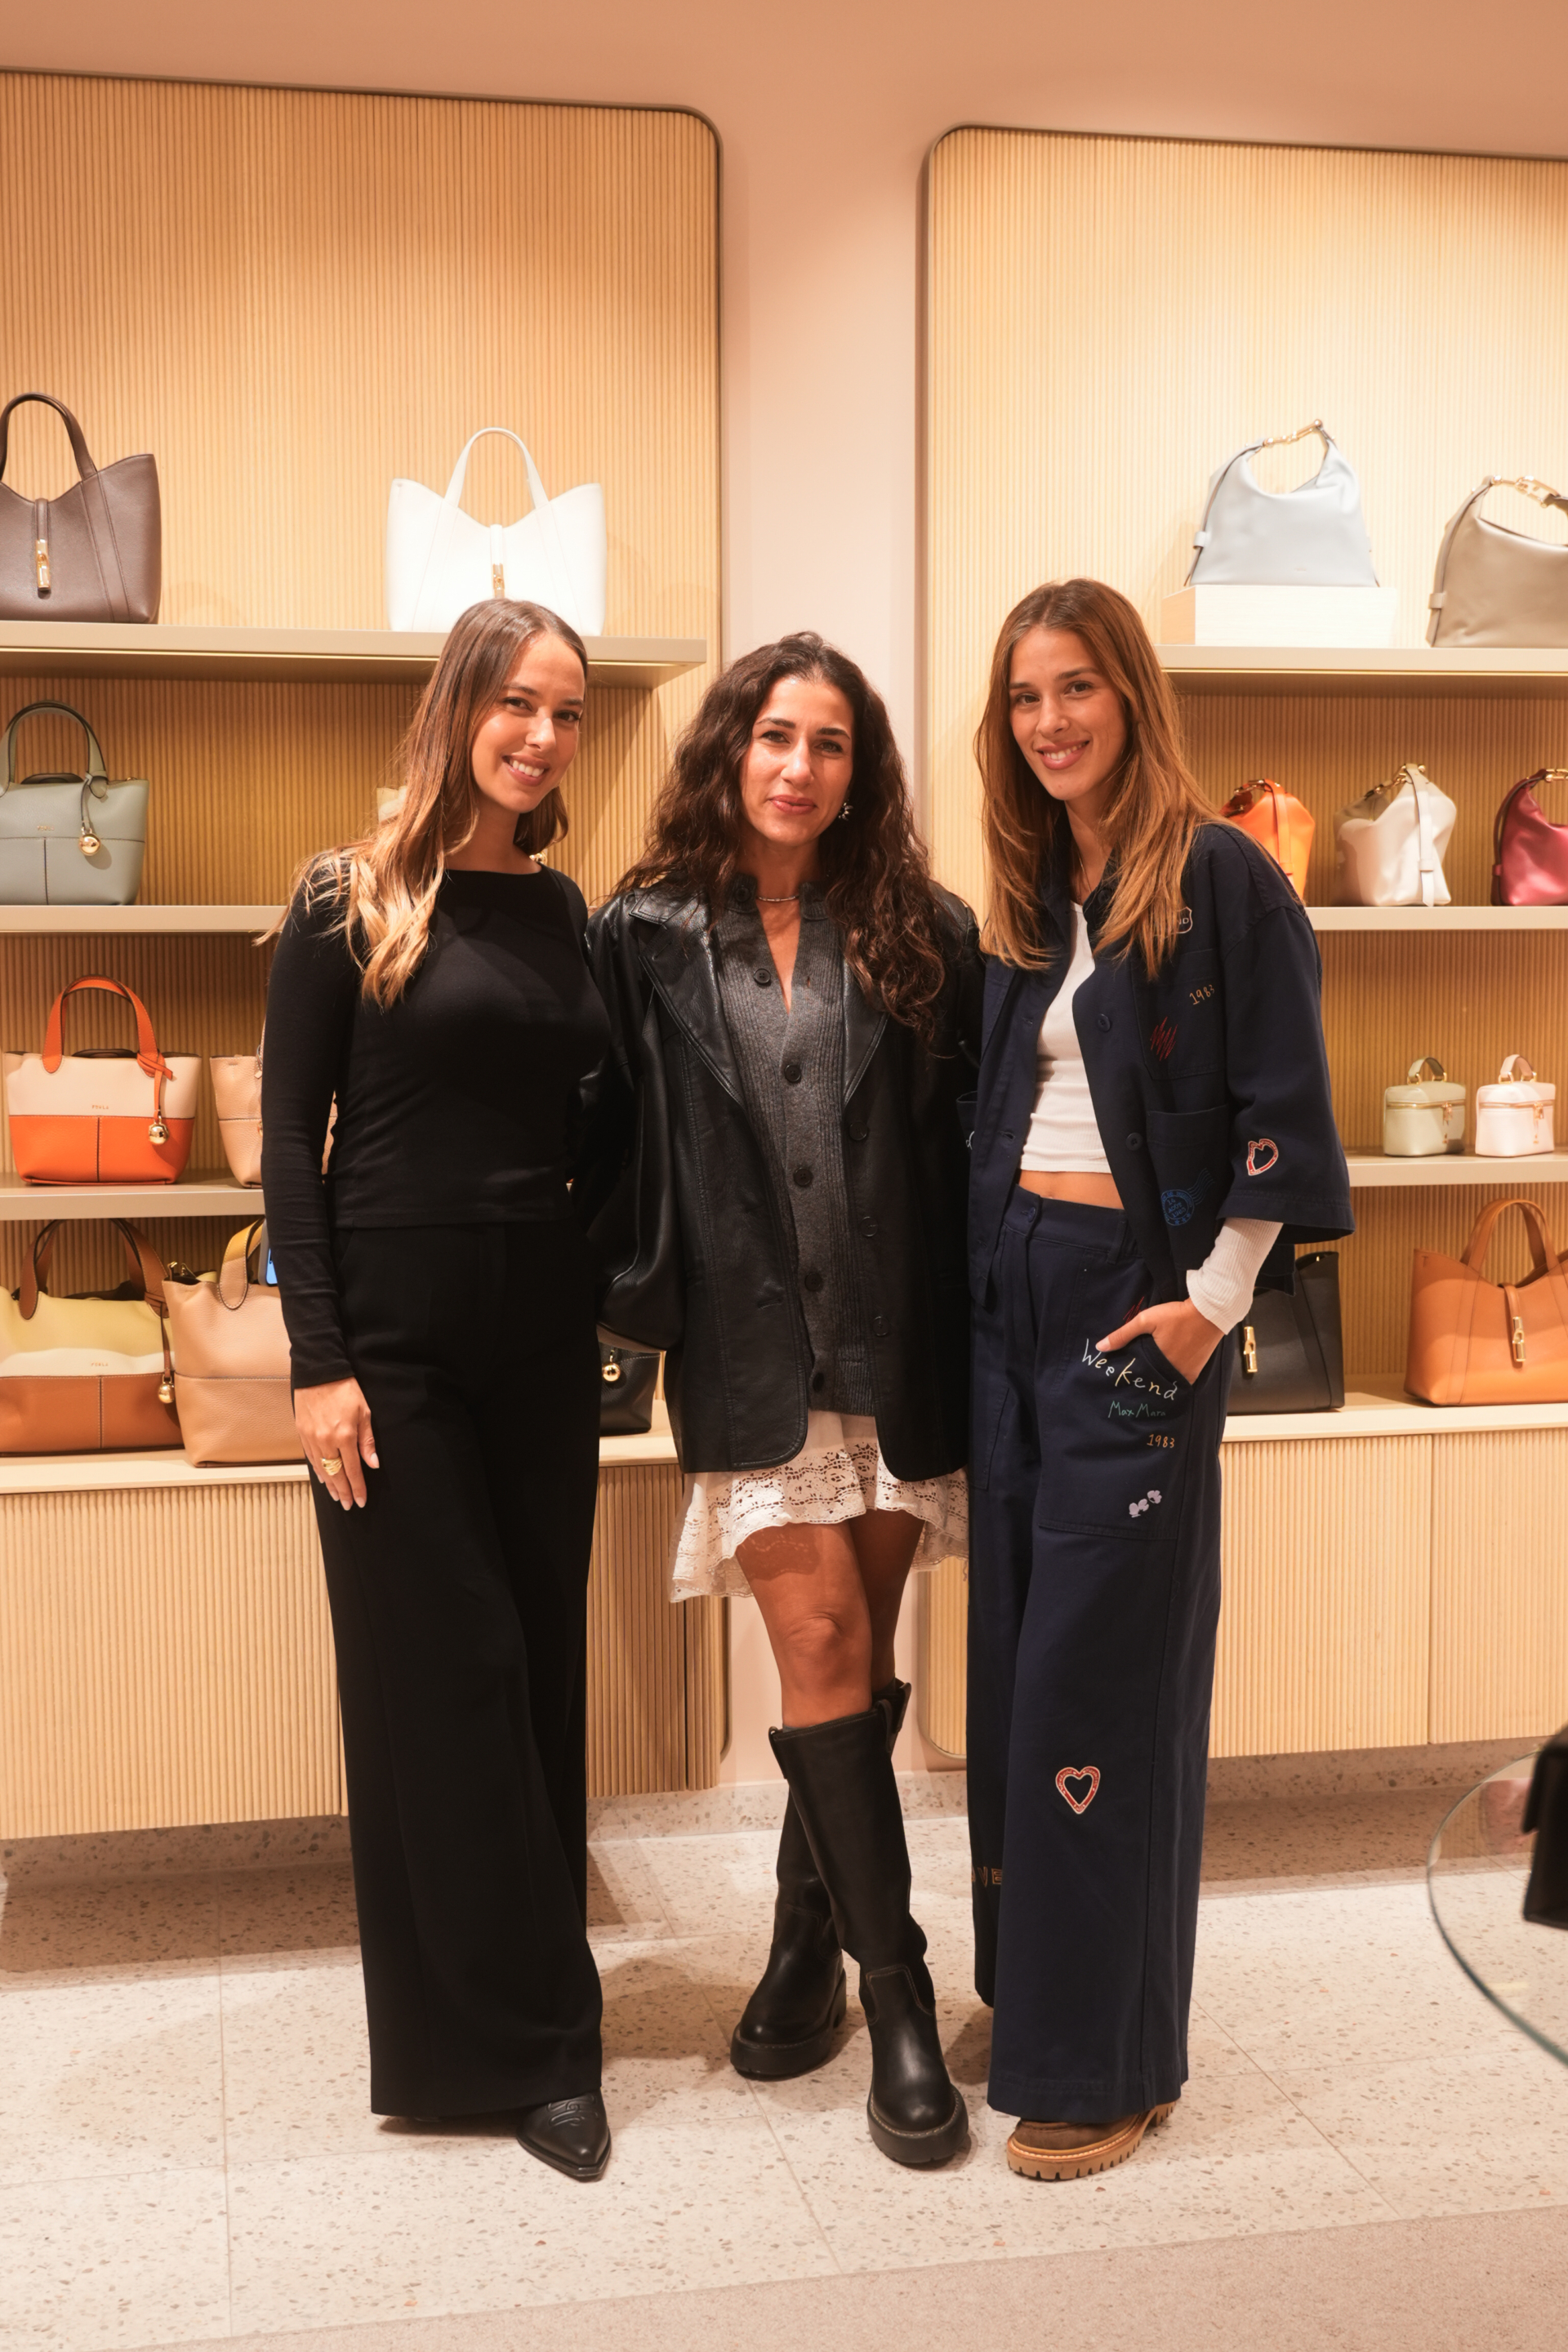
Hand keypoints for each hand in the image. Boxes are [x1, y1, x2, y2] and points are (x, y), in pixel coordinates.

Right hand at [294, 1377, 377, 1508]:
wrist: (319, 1373)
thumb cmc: (345, 1390)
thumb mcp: (364, 1413)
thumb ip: (367, 1441)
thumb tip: (373, 1464)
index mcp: (345, 1436)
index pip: (353, 1470)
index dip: (357, 1488)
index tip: (360, 1501)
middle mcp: (326, 1441)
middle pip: (336, 1474)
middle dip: (343, 1492)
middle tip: (347, 1505)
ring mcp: (312, 1438)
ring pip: (322, 1469)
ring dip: (330, 1485)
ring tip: (336, 1496)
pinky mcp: (302, 1433)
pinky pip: (310, 1458)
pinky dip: (318, 1470)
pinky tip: (323, 1478)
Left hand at [1097, 1299, 1222, 1384]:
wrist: (1210, 1313)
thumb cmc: (1177, 1315)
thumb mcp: (1146, 1320)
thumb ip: (1123, 1334)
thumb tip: (1101, 1347)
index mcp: (1159, 1364)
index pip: (1138, 1377)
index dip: (1129, 1375)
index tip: (1121, 1375)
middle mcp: (1173, 1374)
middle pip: (1152, 1381)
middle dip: (1142, 1378)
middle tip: (1131, 1375)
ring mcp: (1186, 1375)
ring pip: (1165, 1382)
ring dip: (1156, 1378)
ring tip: (1146, 1373)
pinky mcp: (1195, 1372)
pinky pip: (1178, 1380)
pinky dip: (1170, 1377)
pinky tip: (1163, 1371)